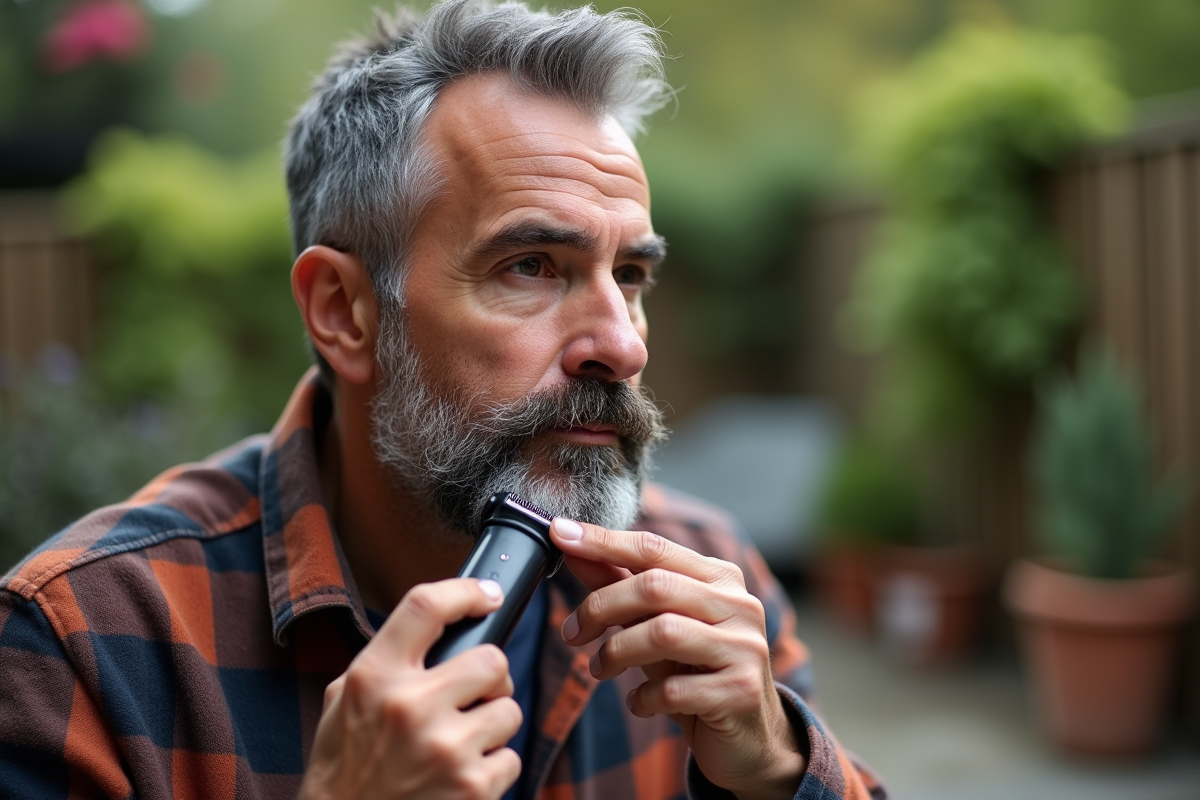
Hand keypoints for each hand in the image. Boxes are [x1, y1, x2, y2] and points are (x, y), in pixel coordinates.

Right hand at [298, 578, 522, 799]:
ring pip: (510, 710)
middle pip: (491, 659)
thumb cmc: (344, 768)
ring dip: (492, 727)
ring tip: (459, 743)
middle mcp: (409, 706)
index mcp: (373, 676)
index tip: (486, 595)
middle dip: (489, 678)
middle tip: (470, 696)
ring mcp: (445, 748)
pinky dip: (493, 769)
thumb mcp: (343, 701)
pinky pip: (511, 758)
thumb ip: (385, 659)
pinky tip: (459, 777)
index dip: (465, 592)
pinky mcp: (472, 787)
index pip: (425, 606)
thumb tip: (438, 623)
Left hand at [550, 518, 805, 799]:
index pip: (654, 547)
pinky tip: (638, 702)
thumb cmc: (694, 669)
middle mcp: (738, 604)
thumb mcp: (653, 623)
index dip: (603, 541)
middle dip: (601, 607)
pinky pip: (674, 689)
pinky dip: (642, 697)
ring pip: (663, 633)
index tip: (559, 534)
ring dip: (616, 652)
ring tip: (598, 669)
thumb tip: (570, 545)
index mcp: (719, 577)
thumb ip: (617, 582)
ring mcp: (745, 646)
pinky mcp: (741, 690)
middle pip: (654, 587)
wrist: (747, 736)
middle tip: (572, 633)